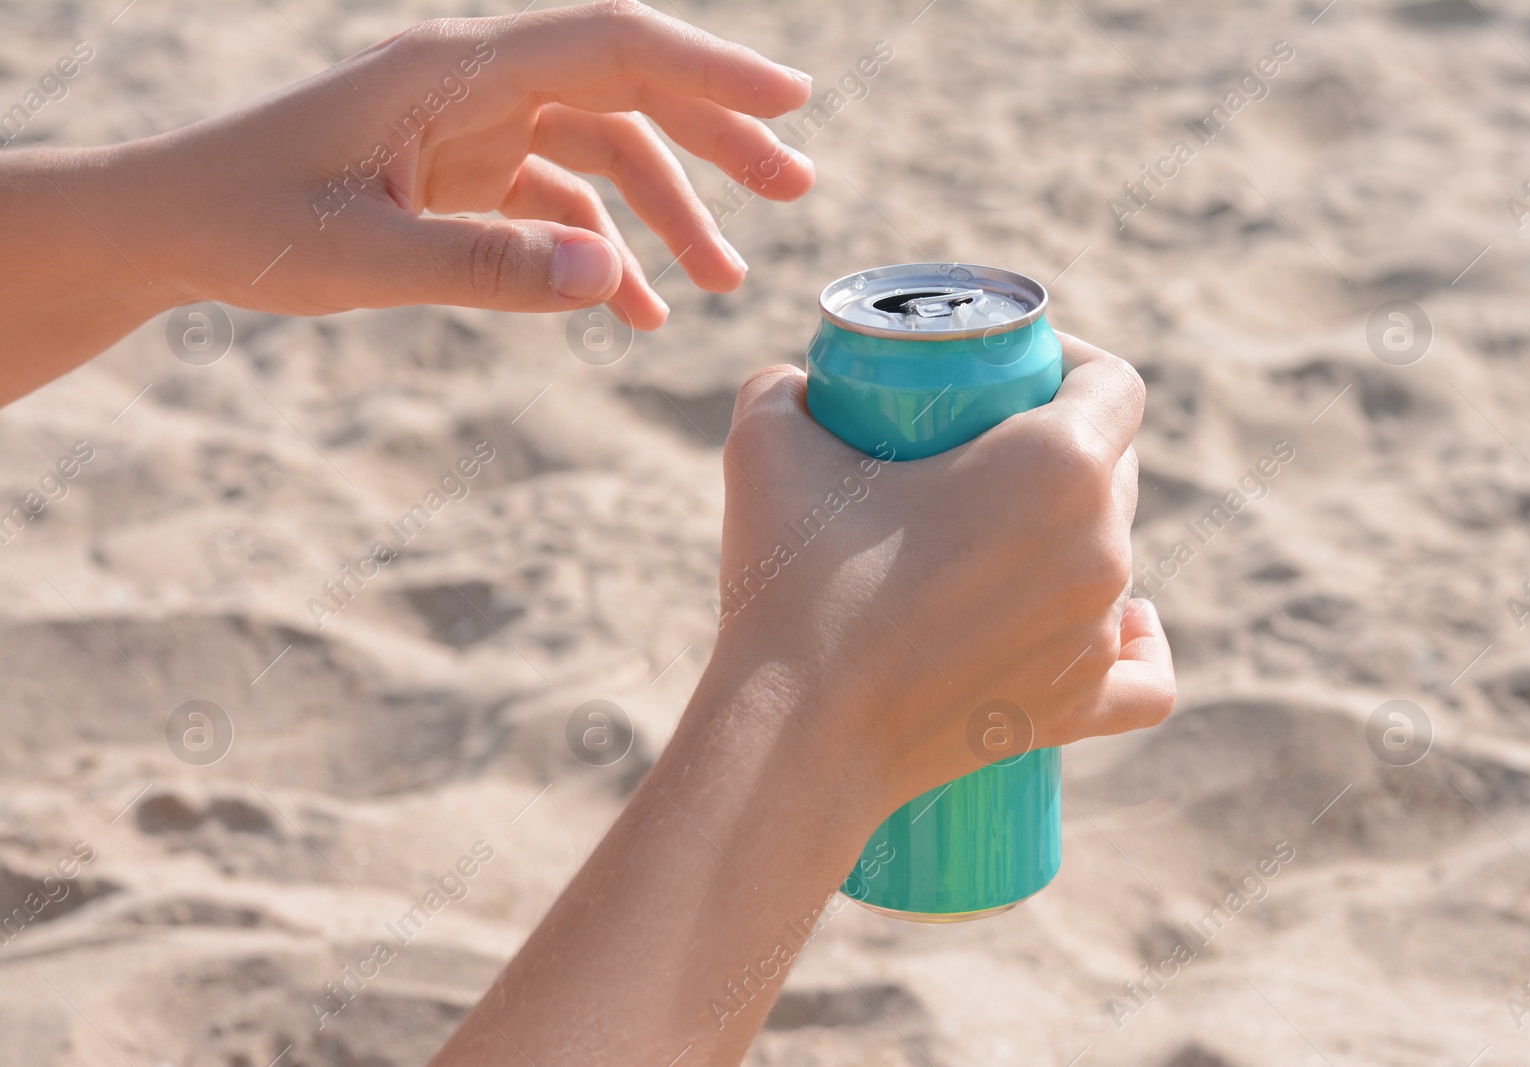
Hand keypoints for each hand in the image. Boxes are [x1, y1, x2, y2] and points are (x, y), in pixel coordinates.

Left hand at [133, 2, 813, 325]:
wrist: (165, 226)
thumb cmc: (244, 226)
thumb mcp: (362, 258)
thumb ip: (487, 268)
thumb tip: (615, 280)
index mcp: (452, 72)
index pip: (611, 47)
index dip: (711, 69)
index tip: (793, 103)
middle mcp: (472, 85)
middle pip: (625, 89)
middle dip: (715, 138)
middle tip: (794, 192)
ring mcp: (467, 127)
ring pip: (599, 148)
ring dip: (666, 210)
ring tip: (722, 281)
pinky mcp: (457, 172)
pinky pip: (553, 201)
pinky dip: (599, 250)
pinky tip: (630, 310)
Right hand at [705, 332, 1176, 817]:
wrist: (800, 732)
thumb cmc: (796, 580)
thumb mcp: (770, 445)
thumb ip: (779, 389)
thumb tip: (789, 384)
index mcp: (1059, 464)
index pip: (1113, 383)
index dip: (1071, 359)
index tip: (1010, 373)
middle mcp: (1102, 547)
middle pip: (1116, 469)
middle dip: (1060, 443)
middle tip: (980, 451)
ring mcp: (1094, 633)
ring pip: (1116, 557)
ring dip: (1072, 534)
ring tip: (996, 537)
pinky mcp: (1075, 707)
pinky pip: (1141, 674)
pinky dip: (1136, 644)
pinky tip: (1125, 624)